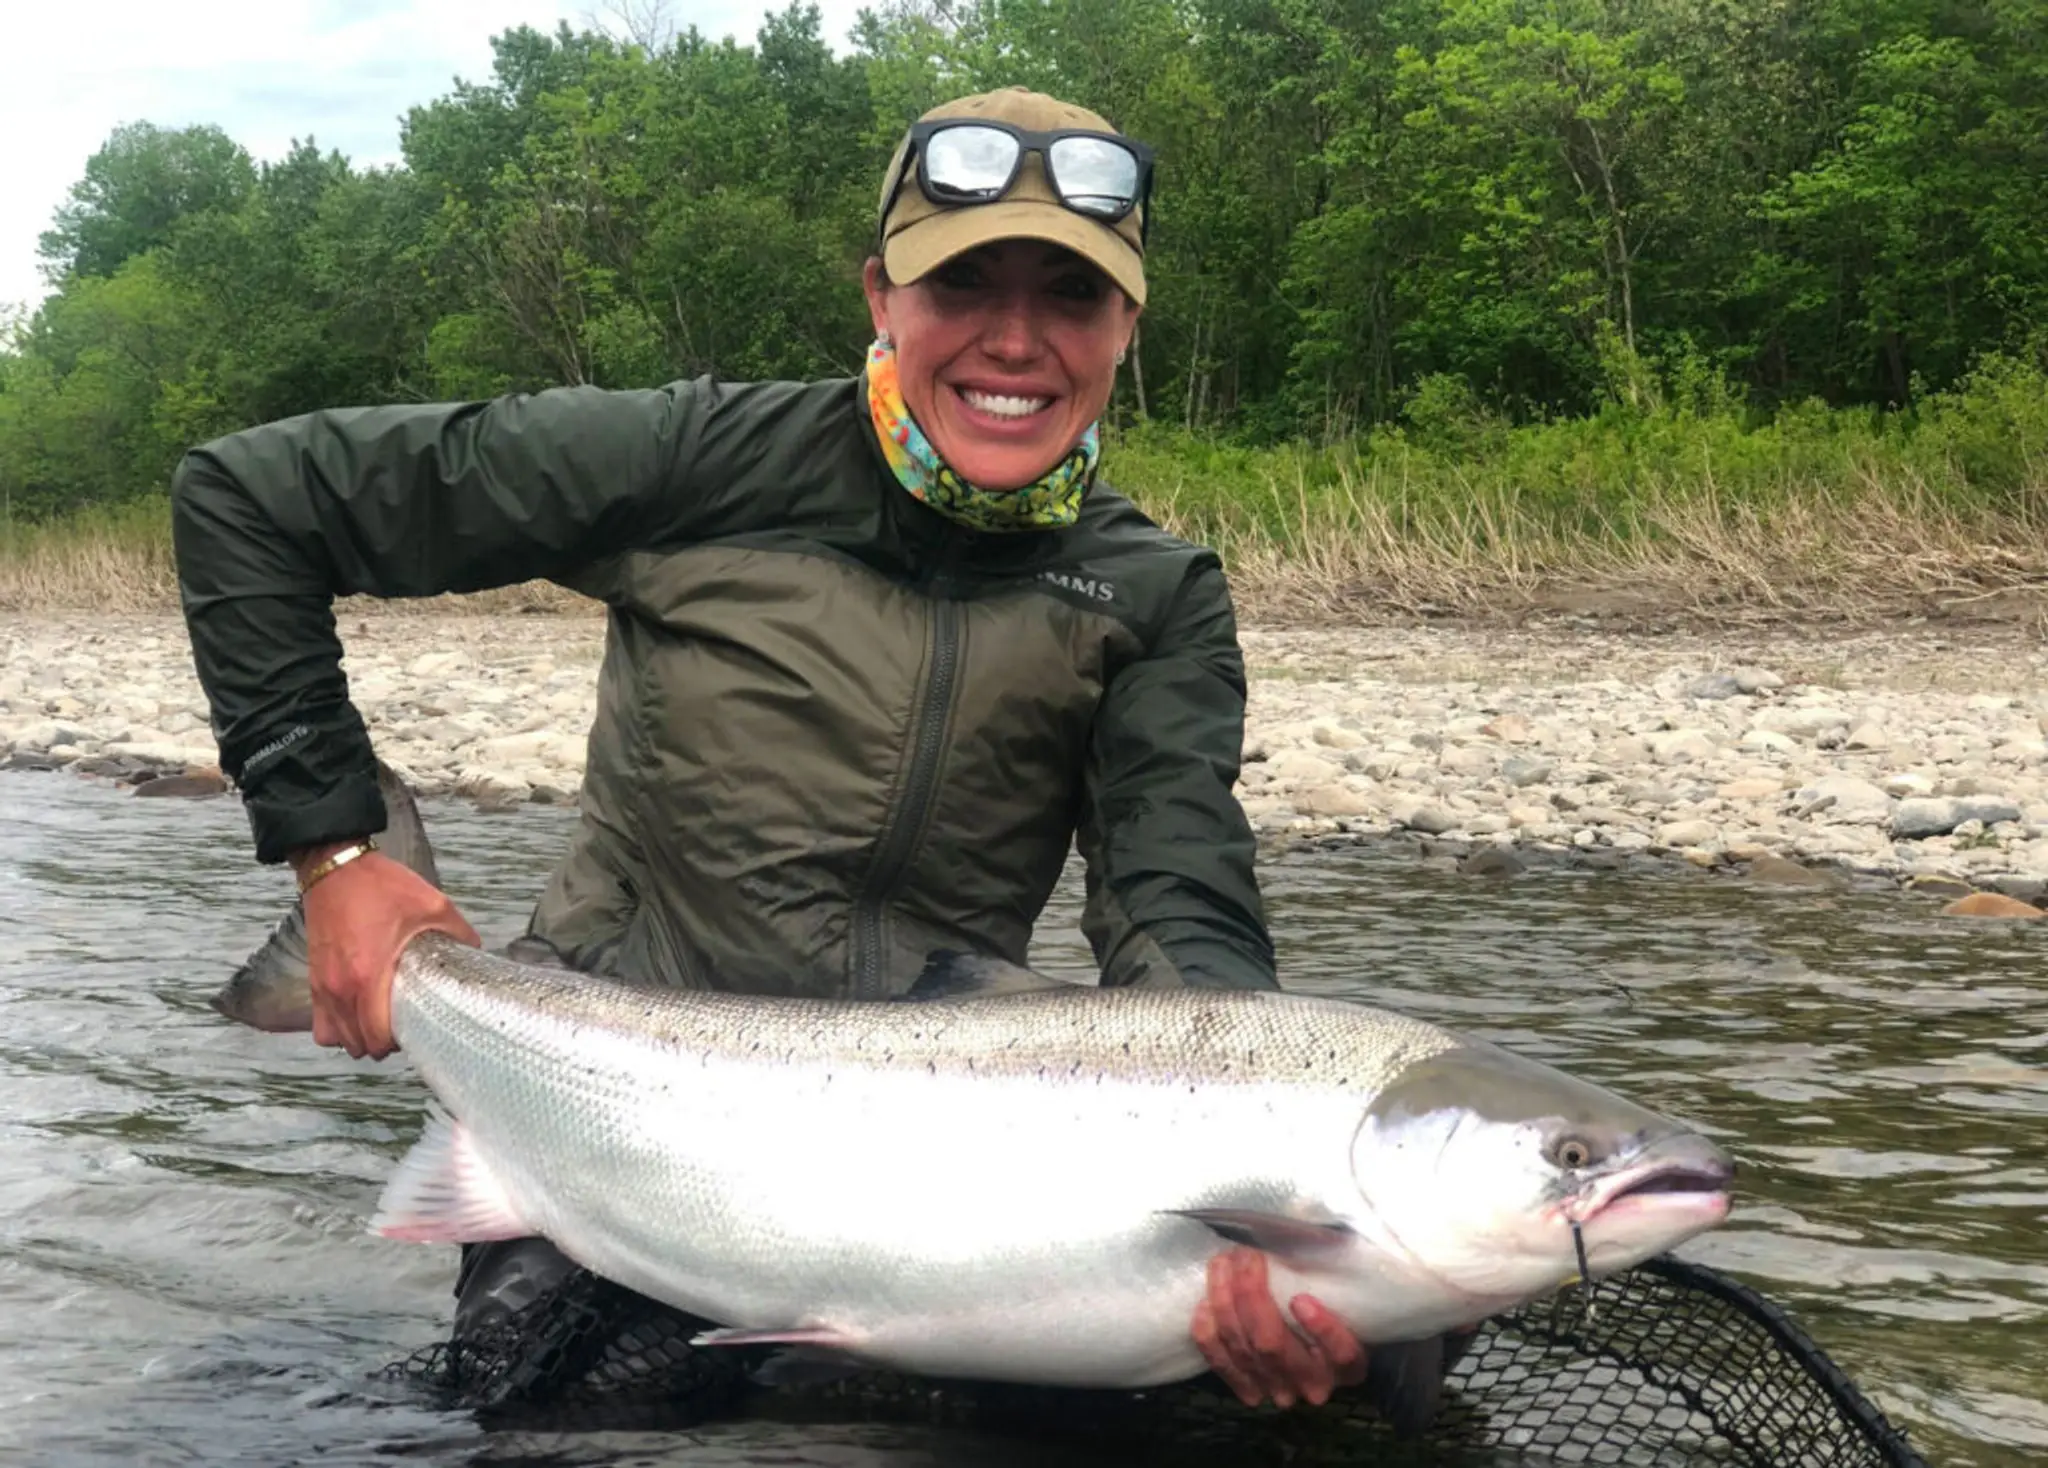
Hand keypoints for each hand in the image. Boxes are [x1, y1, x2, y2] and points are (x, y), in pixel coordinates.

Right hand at [292, 846, 478, 1059]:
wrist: (335, 867)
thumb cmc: (380, 886)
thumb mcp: (434, 906)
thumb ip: (460, 934)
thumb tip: (477, 954)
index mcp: (368, 974)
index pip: (377, 1036)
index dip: (398, 1040)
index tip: (414, 1027)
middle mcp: (340, 987)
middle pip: (358, 1044)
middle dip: (382, 1042)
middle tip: (403, 1024)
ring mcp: (323, 985)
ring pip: (337, 1038)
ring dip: (359, 1037)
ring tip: (381, 1022)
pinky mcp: (314, 979)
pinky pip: (320, 1023)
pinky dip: (338, 1027)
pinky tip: (358, 1013)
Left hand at [1190, 1247, 1368, 1408]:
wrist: (1315, 1353)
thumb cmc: (1334, 1312)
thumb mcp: (1346, 1299)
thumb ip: (1333, 1274)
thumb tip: (1311, 1223)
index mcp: (1349, 1365)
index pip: (1342, 1355)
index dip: (1322, 1330)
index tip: (1301, 1299)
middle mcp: (1312, 1383)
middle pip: (1273, 1346)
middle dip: (1251, 1295)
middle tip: (1244, 1254)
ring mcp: (1277, 1390)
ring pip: (1242, 1349)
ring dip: (1224, 1300)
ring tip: (1221, 1263)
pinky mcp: (1249, 1390)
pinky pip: (1221, 1363)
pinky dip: (1208, 1333)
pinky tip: (1205, 1303)